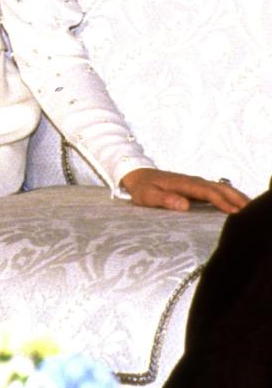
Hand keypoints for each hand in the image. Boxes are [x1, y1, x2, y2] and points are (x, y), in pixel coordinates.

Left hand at [120, 168, 248, 213]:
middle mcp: (193, 181)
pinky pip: (216, 191)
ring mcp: (195, 183)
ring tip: (250, 209)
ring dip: (236, 196)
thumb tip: (184, 205)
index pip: (207, 191)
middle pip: (219, 187)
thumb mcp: (147, 196)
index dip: (221, 201)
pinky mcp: (196, 187)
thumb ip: (164, 200)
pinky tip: (237, 205)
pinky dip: (229, 196)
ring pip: (220, 187)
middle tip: (250, 212)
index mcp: (183, 183)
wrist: (138, 175)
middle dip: (236, 197)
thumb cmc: (143, 188)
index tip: (234, 212)